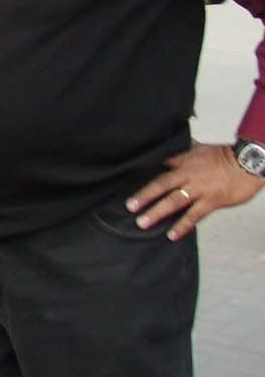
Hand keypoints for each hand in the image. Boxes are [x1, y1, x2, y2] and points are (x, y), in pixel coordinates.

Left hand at [127, 142, 264, 240]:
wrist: (249, 163)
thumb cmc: (226, 156)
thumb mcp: (201, 148)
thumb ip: (186, 149)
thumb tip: (175, 141)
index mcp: (184, 160)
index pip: (160, 165)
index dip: (144, 172)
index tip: (127, 178)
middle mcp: (188, 175)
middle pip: (161, 185)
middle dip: (144, 196)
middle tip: (129, 206)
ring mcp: (199, 189)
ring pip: (174, 201)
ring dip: (157, 212)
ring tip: (142, 222)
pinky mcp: (211, 201)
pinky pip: (194, 215)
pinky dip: (182, 226)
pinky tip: (171, 235)